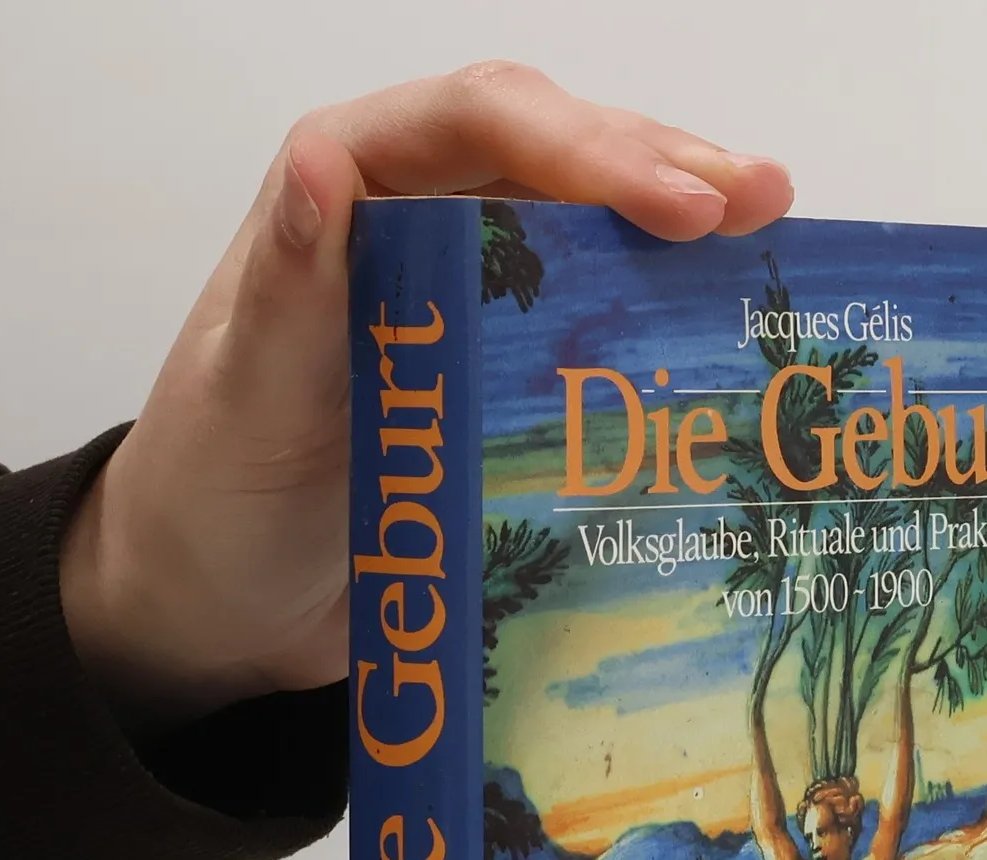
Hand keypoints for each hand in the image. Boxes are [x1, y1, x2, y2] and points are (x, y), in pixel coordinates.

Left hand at [60, 63, 791, 730]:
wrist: (222, 606)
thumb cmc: (216, 494)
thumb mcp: (247, 395)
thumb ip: (290, 289)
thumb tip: (324, 168)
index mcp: (351, 194)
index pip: (482, 125)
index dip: (589, 150)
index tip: (677, 207)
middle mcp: (422, 228)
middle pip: (560, 160)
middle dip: (665, 172)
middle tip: (764, 207)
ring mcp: (474, 308)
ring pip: (592, 237)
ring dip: (683, 236)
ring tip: (771, 239)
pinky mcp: (506, 386)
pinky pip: (596, 336)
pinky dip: (665, 328)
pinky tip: (728, 335)